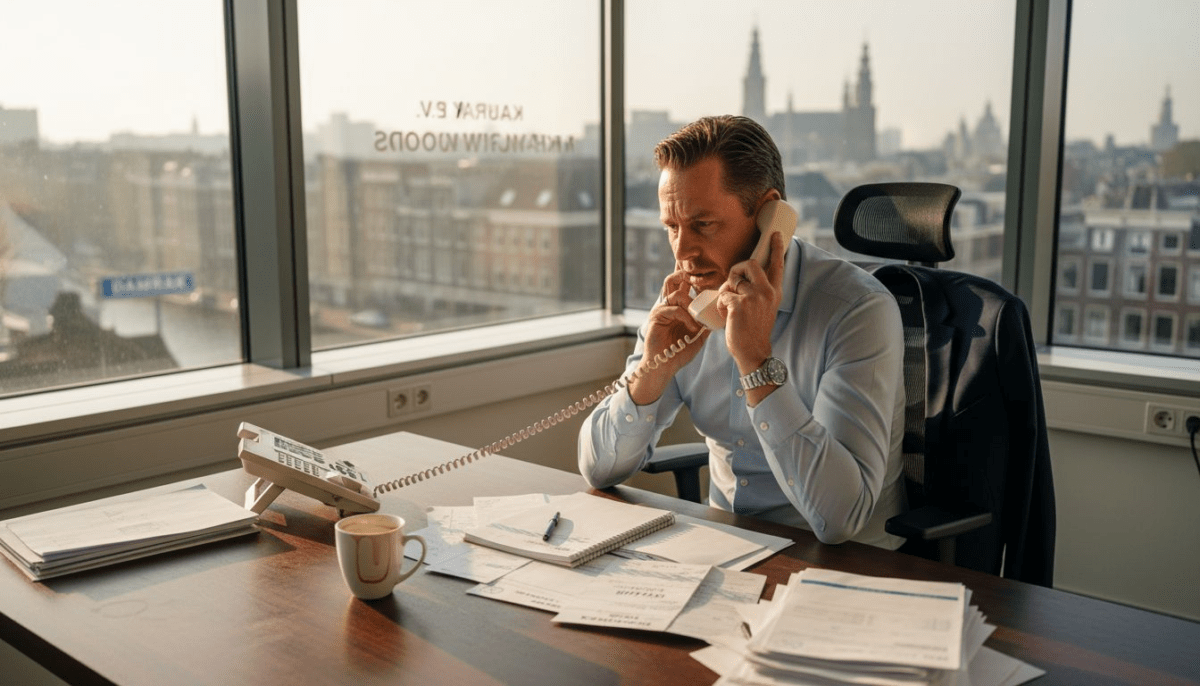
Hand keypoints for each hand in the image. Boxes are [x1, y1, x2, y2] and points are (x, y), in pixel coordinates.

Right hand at [629, 266, 709, 404]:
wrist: (665, 366)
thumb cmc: (679, 353)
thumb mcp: (698, 337)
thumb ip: (705, 326)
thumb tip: (719, 317)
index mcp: (678, 308)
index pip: (684, 287)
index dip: (694, 281)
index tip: (709, 282)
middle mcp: (668, 305)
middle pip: (673, 281)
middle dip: (686, 277)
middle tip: (701, 282)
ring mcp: (662, 310)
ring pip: (677, 294)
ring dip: (691, 304)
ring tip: (698, 318)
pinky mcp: (656, 316)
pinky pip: (673, 309)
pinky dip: (686, 317)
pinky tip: (693, 328)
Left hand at [718, 231, 784, 375]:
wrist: (753, 351)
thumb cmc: (754, 330)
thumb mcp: (763, 308)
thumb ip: (758, 291)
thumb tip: (741, 278)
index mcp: (774, 292)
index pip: (777, 265)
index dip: (776, 248)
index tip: (776, 235)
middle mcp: (767, 291)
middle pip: (751, 264)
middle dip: (737, 269)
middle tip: (733, 282)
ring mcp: (754, 297)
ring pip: (733, 280)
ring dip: (726, 291)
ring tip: (729, 307)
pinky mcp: (739, 304)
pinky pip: (723, 295)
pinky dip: (721, 305)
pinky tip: (726, 316)